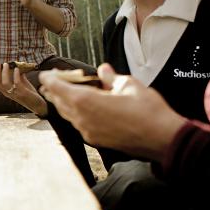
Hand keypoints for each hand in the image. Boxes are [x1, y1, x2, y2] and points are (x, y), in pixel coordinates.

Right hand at [0, 63, 46, 115]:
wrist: (38, 105)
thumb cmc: (29, 94)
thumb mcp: (21, 84)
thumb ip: (18, 76)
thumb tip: (16, 66)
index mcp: (5, 91)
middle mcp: (8, 93)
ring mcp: (15, 94)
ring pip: (4, 83)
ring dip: (4, 73)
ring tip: (6, 64)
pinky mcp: (23, 93)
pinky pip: (16, 83)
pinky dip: (15, 75)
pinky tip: (16, 69)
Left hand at [39, 63, 185, 159]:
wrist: (163, 139)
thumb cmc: (148, 110)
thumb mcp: (130, 85)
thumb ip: (111, 78)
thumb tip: (103, 70)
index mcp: (86, 101)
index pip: (58, 87)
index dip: (50, 79)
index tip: (46, 74)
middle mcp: (82, 118)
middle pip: (59, 102)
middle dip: (53, 90)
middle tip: (52, 81)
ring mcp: (87, 131)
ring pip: (67, 114)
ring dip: (62, 103)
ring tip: (60, 93)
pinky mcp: (95, 140)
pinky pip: (77, 124)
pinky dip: (74, 113)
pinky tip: (79, 109)